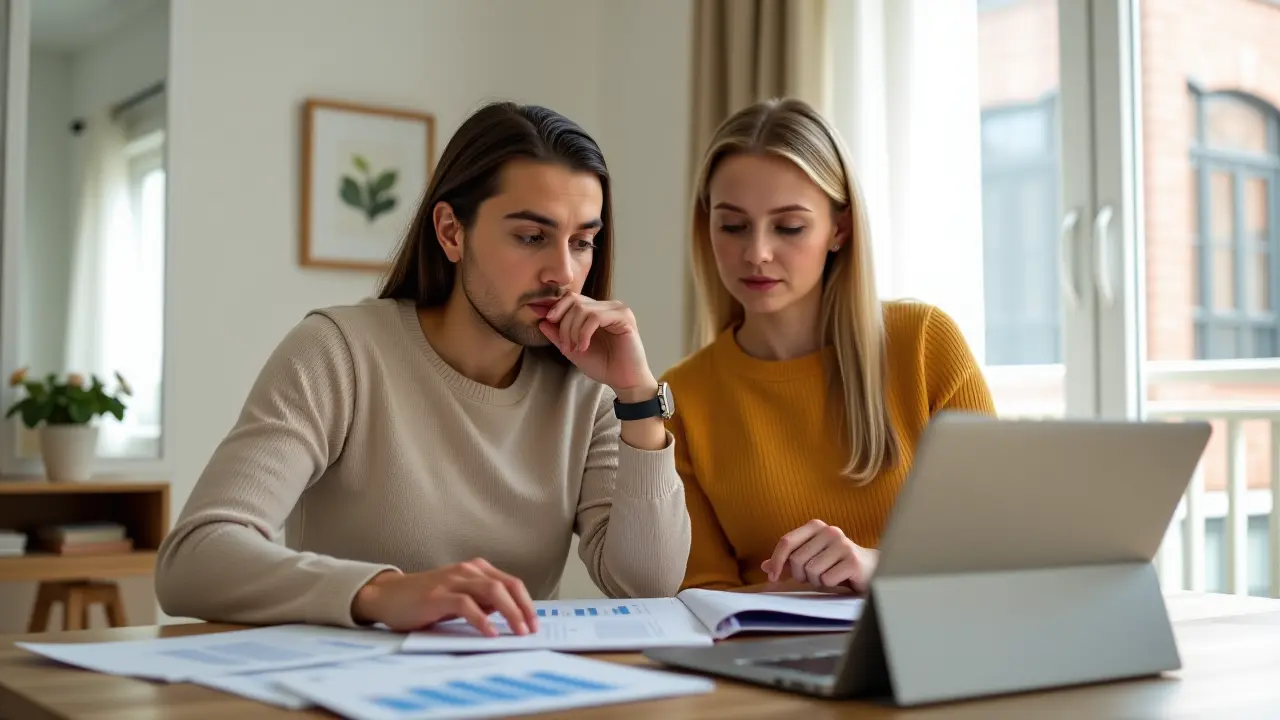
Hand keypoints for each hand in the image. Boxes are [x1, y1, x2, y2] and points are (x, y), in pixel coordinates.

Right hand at [350, 558, 538, 635]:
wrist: (388, 596)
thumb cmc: (425, 600)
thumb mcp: (459, 598)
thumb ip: (482, 601)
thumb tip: (508, 613)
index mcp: (476, 570)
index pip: (511, 582)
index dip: (526, 602)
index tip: (534, 622)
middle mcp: (467, 571)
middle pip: (507, 585)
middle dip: (524, 608)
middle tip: (531, 629)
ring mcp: (453, 581)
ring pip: (492, 591)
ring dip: (510, 612)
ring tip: (518, 631)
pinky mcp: (438, 595)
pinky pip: (467, 604)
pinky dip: (482, 619)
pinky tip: (490, 632)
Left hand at [539, 292, 654, 394]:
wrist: (624, 381)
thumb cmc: (603, 366)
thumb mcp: (573, 350)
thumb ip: (558, 336)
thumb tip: (541, 321)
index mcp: (596, 310)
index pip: (571, 298)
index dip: (556, 308)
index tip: (546, 321)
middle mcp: (607, 306)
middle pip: (574, 301)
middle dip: (564, 324)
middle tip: (566, 345)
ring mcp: (617, 310)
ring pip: (583, 309)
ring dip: (573, 331)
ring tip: (576, 349)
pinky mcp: (624, 317)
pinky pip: (595, 317)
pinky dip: (584, 333)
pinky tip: (584, 346)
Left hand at [761, 520, 877, 593]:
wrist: (870, 570)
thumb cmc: (835, 564)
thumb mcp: (810, 559)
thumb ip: (788, 562)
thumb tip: (764, 567)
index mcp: (816, 526)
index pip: (786, 541)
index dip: (776, 561)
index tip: (773, 577)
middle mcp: (829, 531)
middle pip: (797, 560)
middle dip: (801, 575)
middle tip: (814, 577)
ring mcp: (842, 544)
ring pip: (811, 571)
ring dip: (816, 581)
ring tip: (829, 576)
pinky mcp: (852, 560)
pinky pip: (826, 579)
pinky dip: (829, 585)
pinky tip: (840, 580)